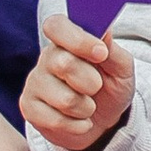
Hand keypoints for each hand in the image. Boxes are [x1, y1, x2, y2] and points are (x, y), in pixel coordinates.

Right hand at [21, 12, 133, 150]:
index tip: (100, 53)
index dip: (78, 39)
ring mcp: (35, 83)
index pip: (56, 26)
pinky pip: (56, 121)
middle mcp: (46, 58)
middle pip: (64, 64)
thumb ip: (113, 50)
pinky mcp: (29, 108)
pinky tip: (79, 120)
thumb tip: (104, 31)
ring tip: (87, 105)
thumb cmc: (110, 87)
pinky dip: (78, 125)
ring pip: (65, 99)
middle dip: (91, 82)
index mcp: (66, 40)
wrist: (103, 122)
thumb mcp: (121, 69)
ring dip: (86, 107)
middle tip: (97, 86)